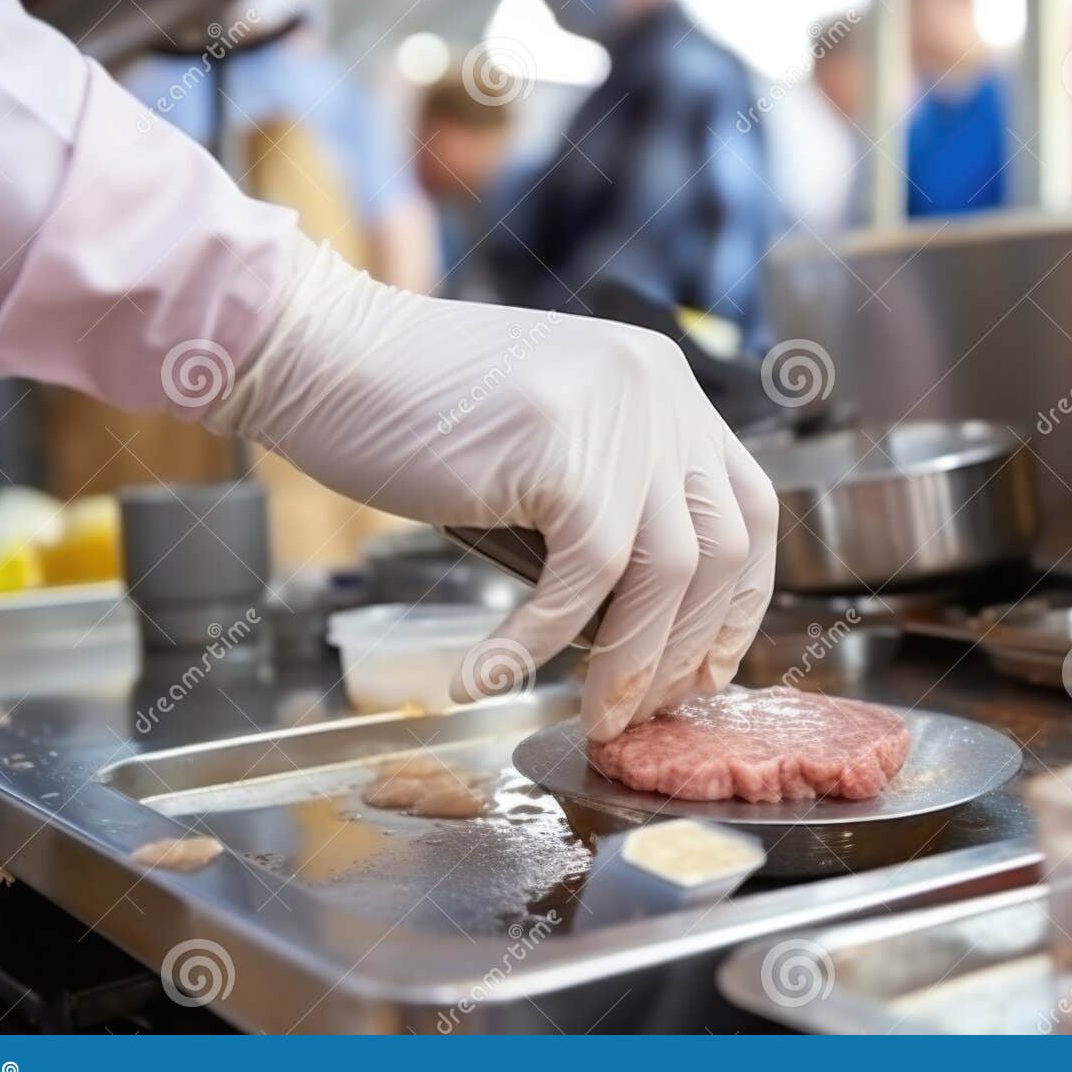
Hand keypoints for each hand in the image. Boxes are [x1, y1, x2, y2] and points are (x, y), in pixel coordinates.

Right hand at [208, 237, 777, 739]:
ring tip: (593, 717)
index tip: (710, 664)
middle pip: (720, 551)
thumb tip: (647, 616)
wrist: (324, 354)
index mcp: (664, 383)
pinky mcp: (563, 453)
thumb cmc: (416, 410)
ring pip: (664, 576)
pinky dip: (535, 645)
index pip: (748, 507)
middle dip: (690, 648)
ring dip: (630, 665)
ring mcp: (618, 416)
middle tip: (647, 709)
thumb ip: (608, 492)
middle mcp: (658, 390)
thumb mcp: (548, 437)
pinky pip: (578, 583)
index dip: (740, 600)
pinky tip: (487, 679)